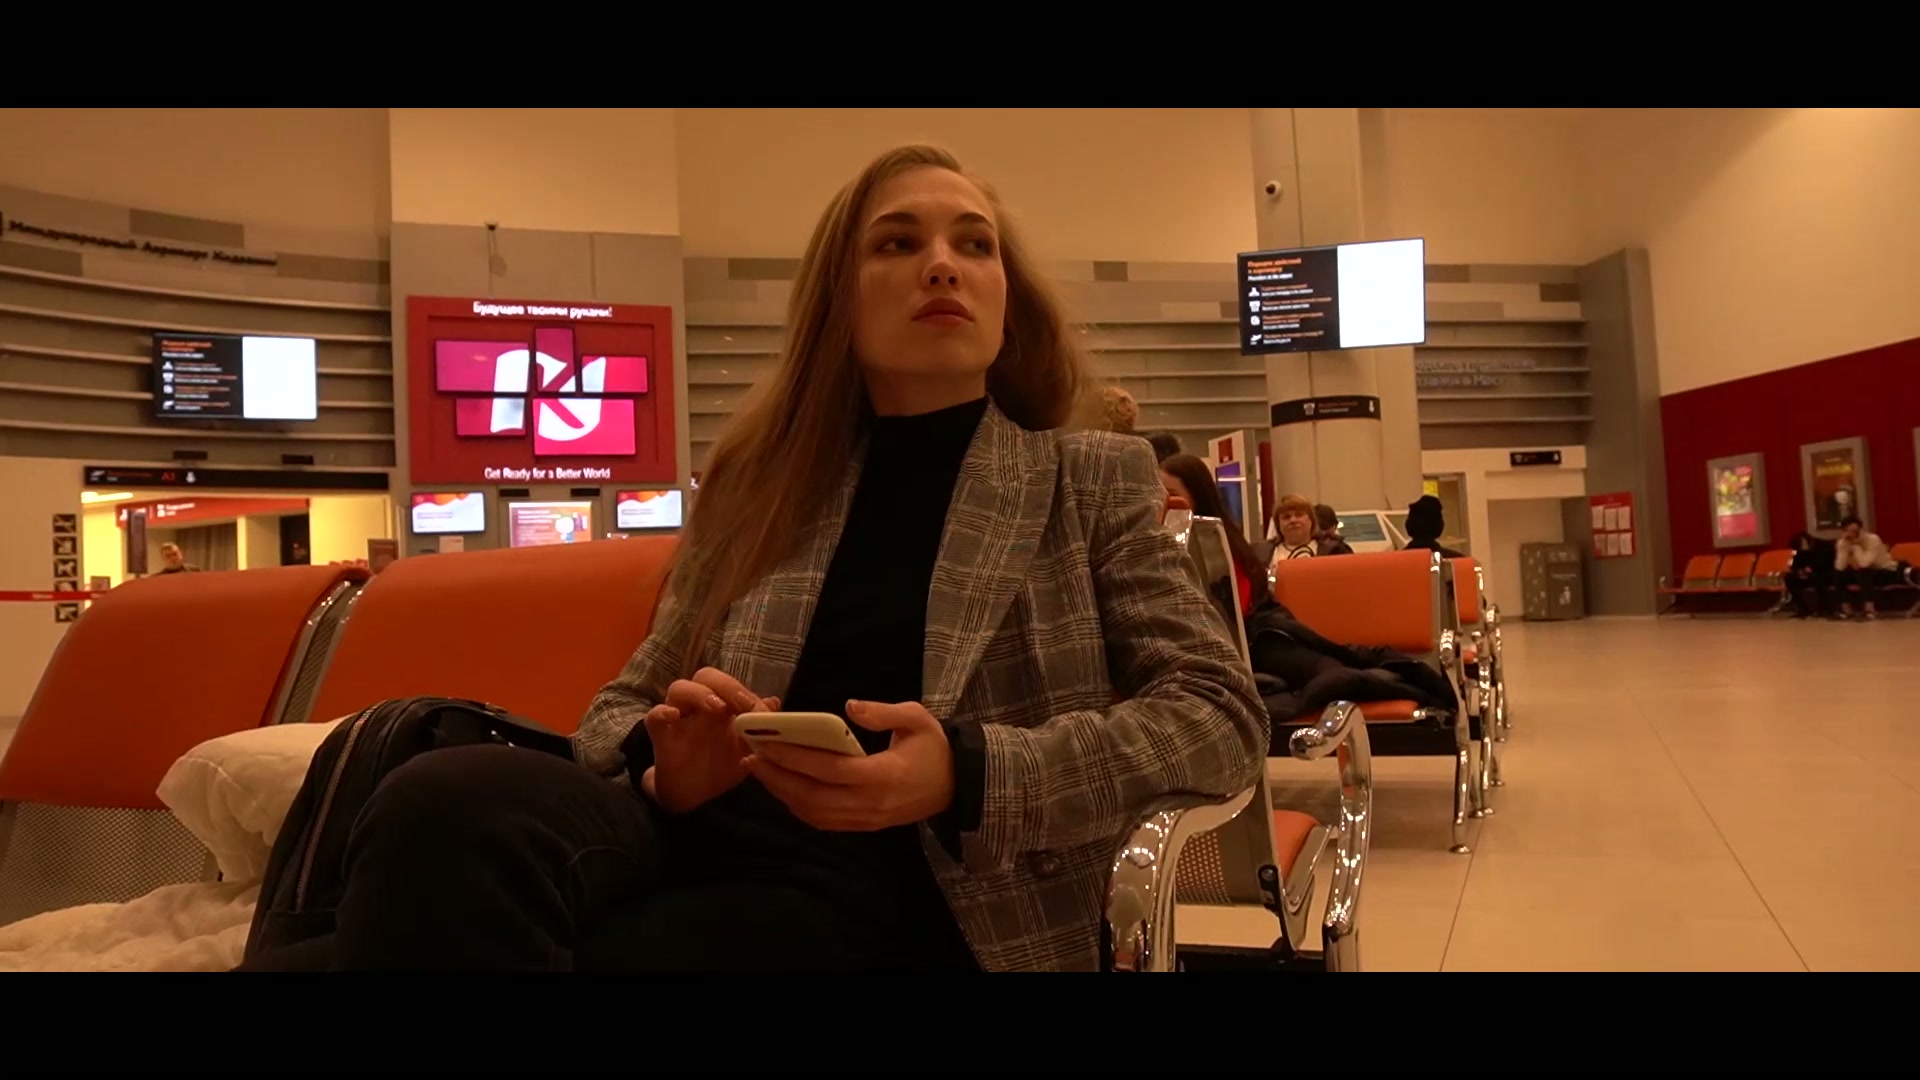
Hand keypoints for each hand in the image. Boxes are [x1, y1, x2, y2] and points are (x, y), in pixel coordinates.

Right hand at [643, 667, 774, 814]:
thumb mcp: (748, 749)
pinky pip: (654, 717)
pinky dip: (662, 712)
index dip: (746, 693)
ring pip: (679, 688)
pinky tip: (673, 715)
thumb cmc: (722, 766)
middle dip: (725, 685)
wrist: (696, 796)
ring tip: (717, 708)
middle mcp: (699, 706)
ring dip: (699, 693)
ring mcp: (679, 718)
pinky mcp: (661, 736)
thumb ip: (760, 727)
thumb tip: (774, 702)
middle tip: (742, 704)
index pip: (730, 684)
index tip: (761, 711)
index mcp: (722, 705)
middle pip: (705, 676)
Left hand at [746, 699, 952, 831]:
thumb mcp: (917, 718)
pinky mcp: (864, 826)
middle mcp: (870, 802)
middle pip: (813, 796)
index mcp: (883, 775)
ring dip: (783, 794)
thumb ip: (883, 713)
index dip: (795, 758)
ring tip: (760, 771)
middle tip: (751, 756)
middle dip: (777, 777)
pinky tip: (784, 789)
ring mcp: (866, 819)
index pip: (829, 769)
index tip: (767, 743)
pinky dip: (798, 807)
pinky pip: (824, 821)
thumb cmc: (935, 748)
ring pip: (814, 813)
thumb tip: (850, 706)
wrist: (957, 786)